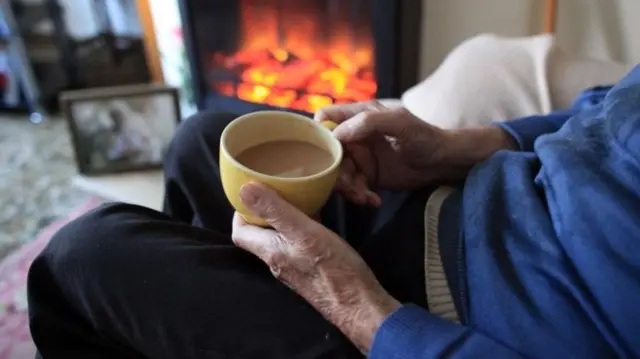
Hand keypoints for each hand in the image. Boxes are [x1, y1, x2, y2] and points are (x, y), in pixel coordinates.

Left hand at [232, 182, 399, 352]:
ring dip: (283, 218)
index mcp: (269, 252)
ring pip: (279, 238)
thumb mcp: (303, 232)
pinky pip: (297, 244)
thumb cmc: (332, 267)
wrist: (358, 303)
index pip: (240, 232)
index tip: (252, 191)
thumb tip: (244, 189)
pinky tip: (315, 217)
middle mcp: (277, 262)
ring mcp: (294, 268)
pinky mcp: (310, 270)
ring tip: (294, 197)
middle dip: (263, 210)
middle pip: (259, 234)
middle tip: (275, 189)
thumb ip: (275, 211)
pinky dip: (300, 227)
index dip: (240, 211)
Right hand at [315, 101, 515, 205]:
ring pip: (337, 174)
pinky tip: (373, 200)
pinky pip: (352, 188)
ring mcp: (360, 158)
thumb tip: (336, 134)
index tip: (323, 151)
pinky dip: (359, 196)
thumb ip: (368, 122)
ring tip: (365, 196)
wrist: (443, 163)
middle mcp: (354, 136)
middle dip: (334, 171)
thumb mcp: (398, 122)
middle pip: (327, 152)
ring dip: (348, 188)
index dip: (318, 133)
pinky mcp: (367, 177)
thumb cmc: (425, 136)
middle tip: (349, 183)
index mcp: (358, 116)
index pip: (325, 118)